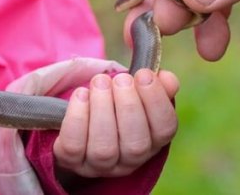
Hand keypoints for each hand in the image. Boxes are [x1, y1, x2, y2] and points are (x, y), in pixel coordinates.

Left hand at [54, 69, 178, 177]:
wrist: (80, 123)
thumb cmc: (114, 103)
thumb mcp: (136, 93)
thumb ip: (155, 84)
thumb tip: (167, 78)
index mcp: (152, 140)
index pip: (165, 129)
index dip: (157, 101)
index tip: (144, 74)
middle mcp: (129, 159)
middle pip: (136, 144)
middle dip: (128, 107)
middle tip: (120, 79)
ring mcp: (100, 164)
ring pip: (104, 148)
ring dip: (102, 110)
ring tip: (99, 82)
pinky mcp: (72, 160)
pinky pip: (74, 146)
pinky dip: (78, 118)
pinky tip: (81, 94)